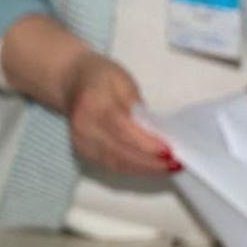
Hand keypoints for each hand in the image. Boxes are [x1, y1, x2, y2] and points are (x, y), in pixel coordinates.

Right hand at [61, 53, 178, 176]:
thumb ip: (136, 105)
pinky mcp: (84, 153)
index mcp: (93, 103)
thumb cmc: (101, 77)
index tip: (169, 152)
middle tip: (175, 165)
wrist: (71, 82)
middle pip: (119, 152)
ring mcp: (81, 143)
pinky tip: (152, 167)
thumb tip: (155, 132)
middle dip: (150, 162)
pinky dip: (134, 169)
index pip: (121, 129)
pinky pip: (112, 166)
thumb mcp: (122, 80)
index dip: (145, 143)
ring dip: (145, 169)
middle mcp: (84, 127)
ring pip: (117, 164)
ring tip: (168, 168)